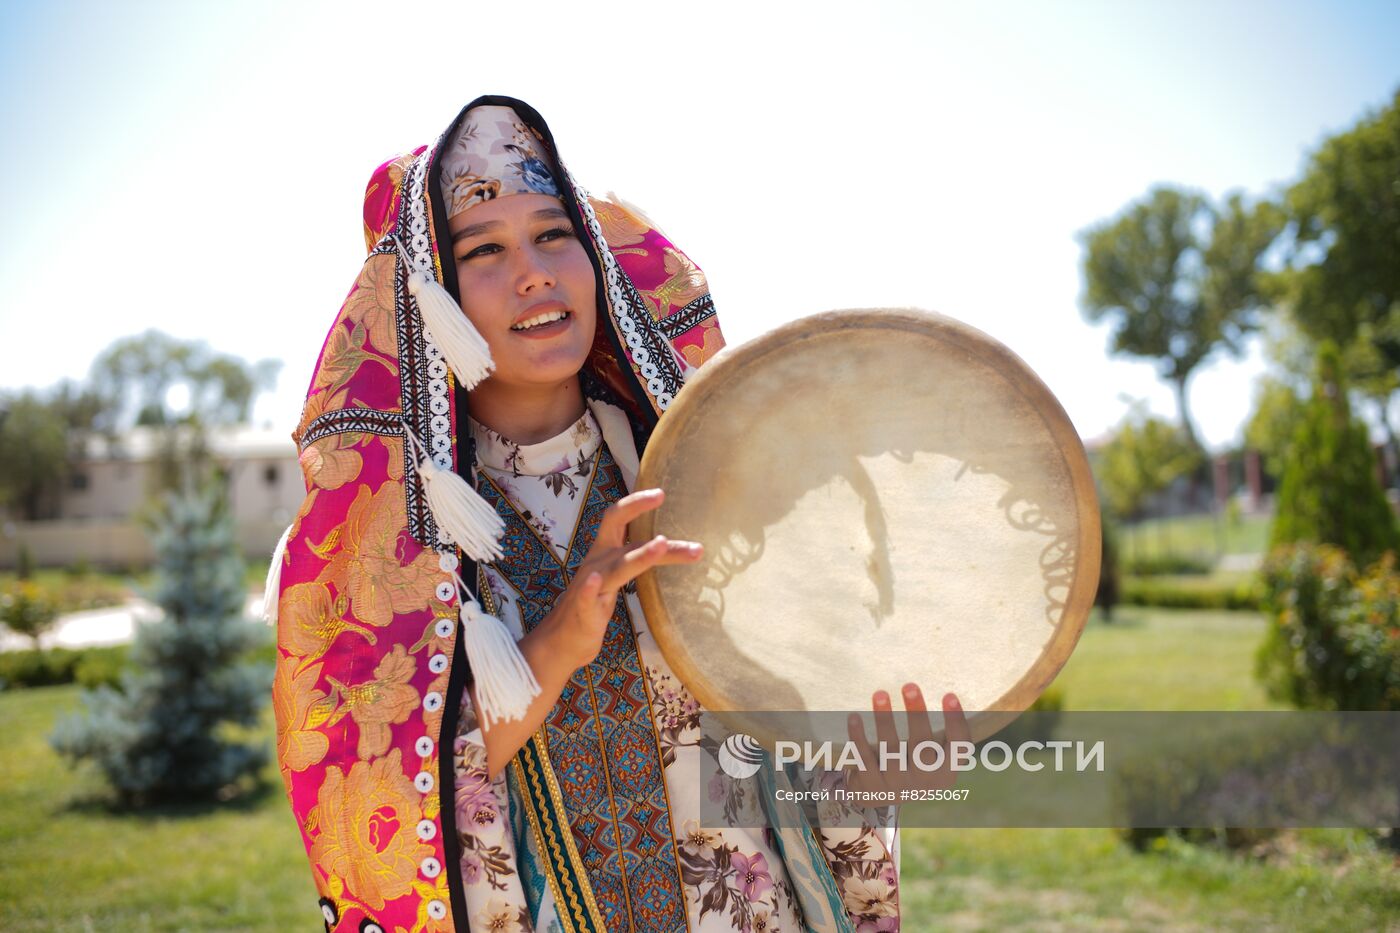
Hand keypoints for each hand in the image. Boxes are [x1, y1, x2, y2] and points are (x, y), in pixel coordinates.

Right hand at [544, 488, 701, 668]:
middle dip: (635, 507)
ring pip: (617, 566)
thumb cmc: (592, 608)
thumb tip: (665, 545)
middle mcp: (598, 562)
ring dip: (640, 556)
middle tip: (660, 495)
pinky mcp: (583, 611)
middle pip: (614, 525)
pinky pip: (586, 598)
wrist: (562, 643)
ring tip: (660, 545)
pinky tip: (594, 582)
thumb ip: (635, 559)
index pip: (620, 518)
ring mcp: (590, 586)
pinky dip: (590, 590)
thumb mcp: (616, 577)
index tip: (661, 492)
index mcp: (605, 552)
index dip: (637, 502)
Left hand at [843, 684, 970, 798]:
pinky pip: (864, 758)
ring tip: (880, 694)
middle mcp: (924, 780)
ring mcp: (897, 785)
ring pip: (891, 751)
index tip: (949, 695)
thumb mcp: (933, 757)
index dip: (955, 722)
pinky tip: (854, 717)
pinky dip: (858, 737)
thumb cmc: (913, 765)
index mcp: (946, 772)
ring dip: (885, 720)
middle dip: (916, 714)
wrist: (882, 796)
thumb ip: (939, 734)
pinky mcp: (872, 786)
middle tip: (909, 685)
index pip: (958, 746)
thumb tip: (941, 685)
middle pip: (922, 746)